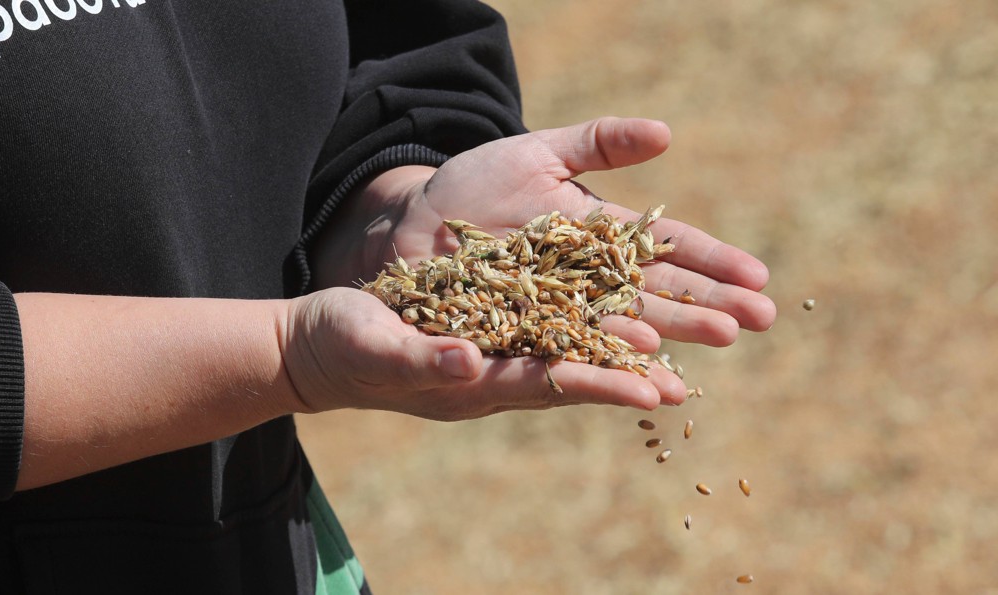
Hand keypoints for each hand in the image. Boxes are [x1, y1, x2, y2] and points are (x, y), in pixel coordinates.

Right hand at [283, 287, 683, 415]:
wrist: (315, 343)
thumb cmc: (339, 345)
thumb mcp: (375, 346)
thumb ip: (421, 357)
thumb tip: (470, 361)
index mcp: (468, 383)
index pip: (545, 385)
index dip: (597, 384)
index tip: (648, 390)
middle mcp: (489, 377)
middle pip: (569, 378)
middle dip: (623, 382)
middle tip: (682, 387)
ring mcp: (488, 359)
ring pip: (563, 357)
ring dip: (612, 359)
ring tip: (669, 363)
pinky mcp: (483, 335)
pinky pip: (543, 335)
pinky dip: (582, 332)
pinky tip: (615, 321)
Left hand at [316, 117, 774, 353]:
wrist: (404, 227)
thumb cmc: (471, 191)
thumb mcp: (536, 156)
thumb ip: (597, 145)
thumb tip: (666, 133)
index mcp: (598, 243)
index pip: (665, 252)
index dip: (711, 264)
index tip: (759, 277)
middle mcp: (582, 288)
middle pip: (649, 299)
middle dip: (699, 311)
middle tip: (752, 322)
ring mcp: (546, 316)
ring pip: (606, 335)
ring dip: (648, 348)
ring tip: (688, 361)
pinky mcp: (505, 339)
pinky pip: (547, 353)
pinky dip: (582, 362)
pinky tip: (620, 366)